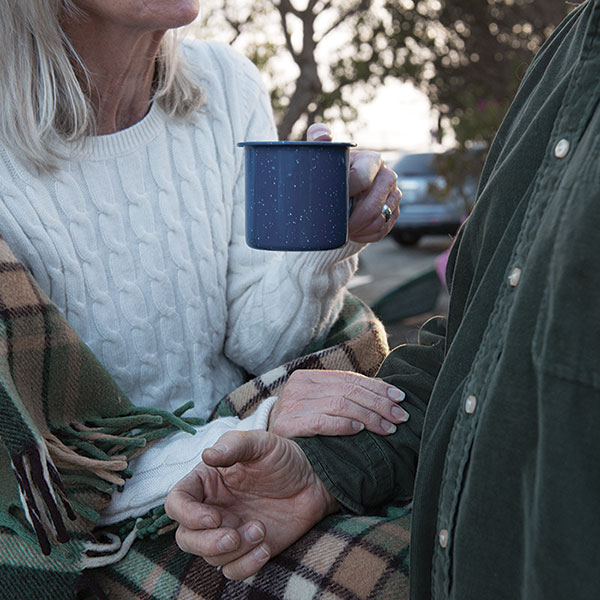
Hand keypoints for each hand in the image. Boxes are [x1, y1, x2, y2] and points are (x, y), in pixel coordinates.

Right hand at [165, 430, 337, 579]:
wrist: (314, 480)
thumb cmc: (283, 457)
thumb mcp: (262, 443)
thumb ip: (235, 446)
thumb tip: (207, 455)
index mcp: (207, 482)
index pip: (177, 502)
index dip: (187, 514)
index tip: (213, 517)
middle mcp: (212, 508)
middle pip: (186, 538)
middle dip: (206, 543)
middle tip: (233, 536)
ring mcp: (229, 531)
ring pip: (210, 557)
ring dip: (234, 550)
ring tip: (261, 530)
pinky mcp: (248, 550)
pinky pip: (233, 571)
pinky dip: (247, 565)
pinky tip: (266, 547)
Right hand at [268, 369, 407, 436]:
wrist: (267, 446)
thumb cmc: (302, 425)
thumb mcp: (321, 405)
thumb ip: (345, 396)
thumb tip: (387, 395)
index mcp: (309, 377)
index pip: (349, 379)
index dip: (377, 387)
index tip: (400, 398)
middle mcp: (298, 386)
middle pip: (347, 390)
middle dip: (379, 403)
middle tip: (400, 416)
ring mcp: (291, 405)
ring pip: (339, 404)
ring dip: (368, 416)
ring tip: (388, 427)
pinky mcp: (286, 426)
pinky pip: (321, 421)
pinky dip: (343, 424)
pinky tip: (360, 429)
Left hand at [307, 123, 400, 243]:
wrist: (341, 192)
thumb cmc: (331, 172)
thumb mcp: (324, 156)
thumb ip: (319, 139)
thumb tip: (322, 135)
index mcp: (372, 160)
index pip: (362, 179)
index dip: (345, 194)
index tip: (331, 202)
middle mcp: (388, 176)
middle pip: (374, 205)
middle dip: (353, 219)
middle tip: (337, 225)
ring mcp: (394, 195)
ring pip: (380, 220)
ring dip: (360, 229)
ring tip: (344, 231)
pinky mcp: (394, 213)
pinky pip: (383, 230)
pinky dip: (367, 235)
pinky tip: (354, 233)